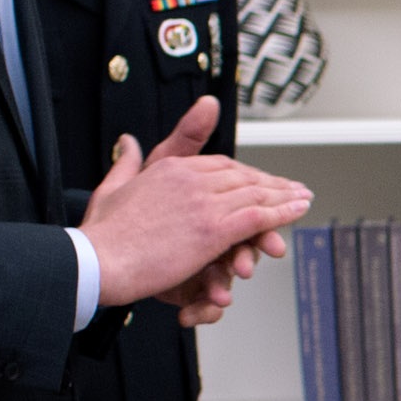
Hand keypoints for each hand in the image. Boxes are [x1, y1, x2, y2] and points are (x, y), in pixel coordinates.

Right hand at [83, 98, 310, 312]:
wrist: (96, 259)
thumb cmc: (100, 234)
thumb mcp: (112, 186)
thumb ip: (126, 162)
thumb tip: (127, 141)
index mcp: (170, 169)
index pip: (219, 165)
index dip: (244, 173)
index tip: (260, 180)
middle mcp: (191, 179)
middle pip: (242, 176)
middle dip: (270, 182)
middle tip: (291, 188)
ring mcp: (203, 203)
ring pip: (255, 193)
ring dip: (284, 195)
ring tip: (303, 197)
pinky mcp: (212, 230)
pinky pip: (256, 217)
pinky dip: (281, 213)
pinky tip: (298, 210)